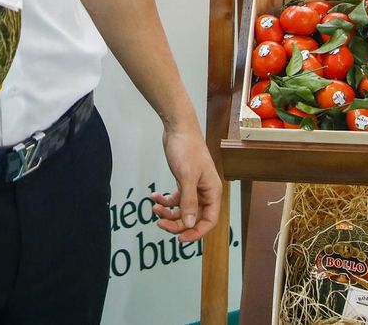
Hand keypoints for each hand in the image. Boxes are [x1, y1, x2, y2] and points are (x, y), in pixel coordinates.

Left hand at [150, 121, 220, 242]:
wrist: (178, 128)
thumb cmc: (187, 149)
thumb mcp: (187, 177)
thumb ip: (189, 202)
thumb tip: (190, 224)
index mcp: (212, 192)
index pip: (209, 221)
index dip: (196, 232)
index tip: (180, 240)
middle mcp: (205, 192)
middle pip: (194, 218)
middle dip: (177, 223)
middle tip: (159, 224)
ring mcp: (194, 187)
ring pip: (183, 210)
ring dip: (169, 213)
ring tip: (155, 209)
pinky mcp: (184, 182)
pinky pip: (176, 199)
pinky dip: (165, 201)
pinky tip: (155, 197)